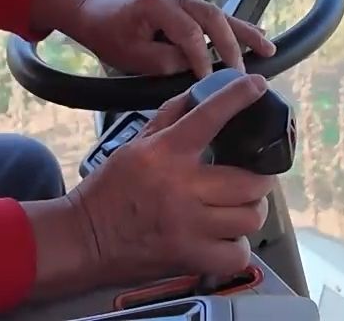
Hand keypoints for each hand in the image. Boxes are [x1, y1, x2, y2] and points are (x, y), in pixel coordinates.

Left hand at [45, 0, 276, 76]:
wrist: (92, 11)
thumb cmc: (107, 34)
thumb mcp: (130, 55)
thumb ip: (163, 60)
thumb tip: (191, 65)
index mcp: (158, 3)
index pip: (189, 33)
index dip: (202, 58)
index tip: (212, 81)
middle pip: (212, 17)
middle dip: (232, 43)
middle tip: (245, 70)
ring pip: (218, 13)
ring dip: (243, 31)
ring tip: (267, 48)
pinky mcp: (184, 4)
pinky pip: (213, 15)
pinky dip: (233, 27)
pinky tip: (254, 36)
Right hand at [70, 73, 278, 281]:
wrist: (83, 239)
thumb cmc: (108, 191)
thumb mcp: (133, 145)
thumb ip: (169, 118)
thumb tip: (198, 95)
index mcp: (166, 154)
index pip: (210, 116)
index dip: (239, 96)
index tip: (258, 86)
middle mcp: (183, 188)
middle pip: (250, 181)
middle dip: (260, 176)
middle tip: (254, 175)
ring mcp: (189, 227)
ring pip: (250, 217)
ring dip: (251, 210)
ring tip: (241, 206)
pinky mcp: (190, 258)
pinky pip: (237, 254)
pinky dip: (238, 246)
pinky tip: (227, 237)